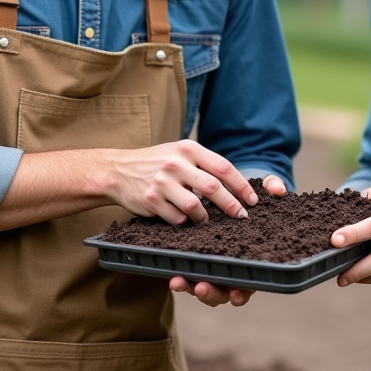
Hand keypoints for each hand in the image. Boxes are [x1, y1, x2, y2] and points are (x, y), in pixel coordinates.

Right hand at [101, 139, 258, 224]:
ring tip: (206, 220)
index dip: (241, 185)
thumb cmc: (156, 163)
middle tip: (240, 216)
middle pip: (213, 188)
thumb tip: (235, 185)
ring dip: (205, 218)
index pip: (223, 167)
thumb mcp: (179, 153)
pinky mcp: (152, 200)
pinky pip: (177, 218)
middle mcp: (176, 163)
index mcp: (188, 149)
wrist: (118, 170)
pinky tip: (182, 218)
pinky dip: (184, 222)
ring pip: (196, 207)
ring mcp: (163, 182)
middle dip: (231, 205)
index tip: (252, 199)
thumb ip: (203, 163)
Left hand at [168, 174, 287, 306]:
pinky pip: (189, 274)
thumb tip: (278, 189)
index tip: (237, 295)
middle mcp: (232, 270)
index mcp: (252, 261)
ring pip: (202, 286)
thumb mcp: (263, 192)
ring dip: (190, 286)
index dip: (243, 292)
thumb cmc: (252, 200)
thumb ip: (273, 188)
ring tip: (178, 281)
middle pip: (222, 292)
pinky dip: (181, 277)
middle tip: (202, 287)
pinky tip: (173, 275)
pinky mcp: (197, 259)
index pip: (248, 285)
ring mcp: (213, 267)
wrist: (232, 198)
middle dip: (211, 292)